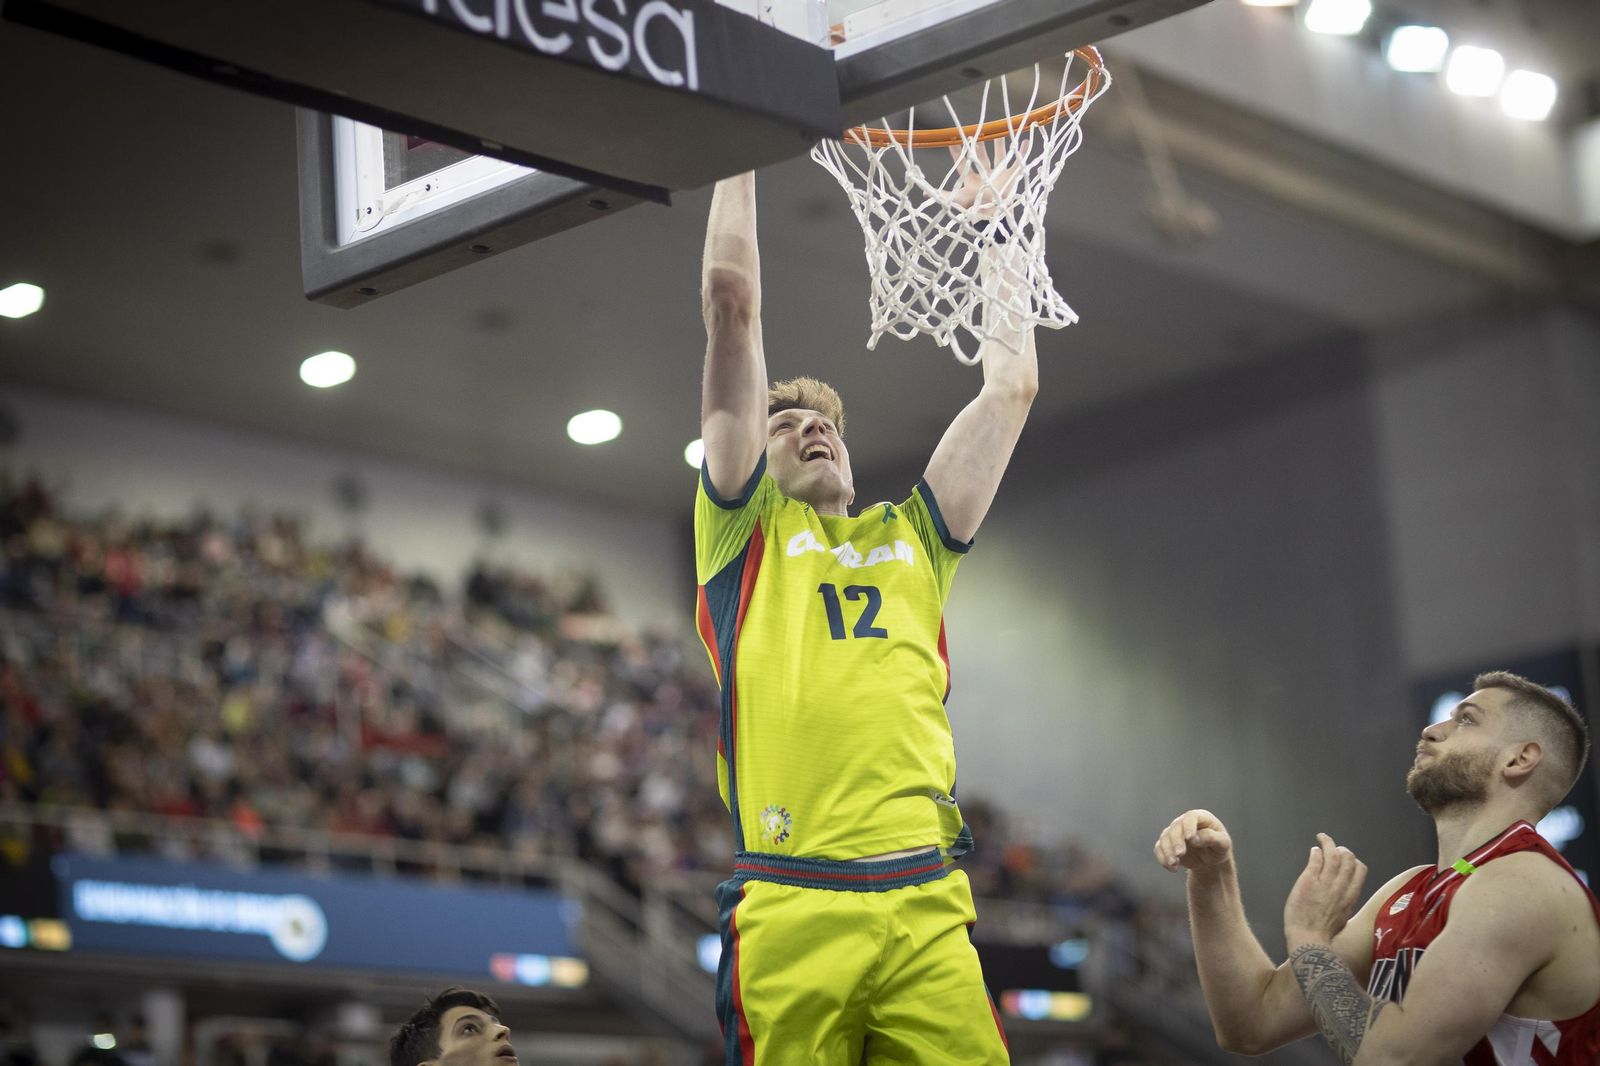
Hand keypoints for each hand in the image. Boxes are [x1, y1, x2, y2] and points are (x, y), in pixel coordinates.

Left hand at [942, 141, 1022, 217]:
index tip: (951, 141)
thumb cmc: (976, 209)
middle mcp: (985, 174)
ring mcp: (999, 174)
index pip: (963, 163)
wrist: (995, 218)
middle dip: (978, 145)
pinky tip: (1025, 140)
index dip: (956, 153)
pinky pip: (1018, 161)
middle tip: (975, 133)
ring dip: (1000, 144)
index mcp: (972, 179)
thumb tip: (924, 194)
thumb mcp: (958, 200)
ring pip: (1000, 155)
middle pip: (981, 156)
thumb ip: (944, 196)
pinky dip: (1023, 151)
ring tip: (999, 133)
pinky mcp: (1012, 176)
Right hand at [1153, 809, 1233, 872]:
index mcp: (1201, 818)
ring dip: (1167, 851)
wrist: (1211, 860)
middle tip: (1180, 854)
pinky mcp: (1168, 844)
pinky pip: (1159, 848)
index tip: (1189, 838)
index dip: (1189, 825)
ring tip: (1174, 864)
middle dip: (1176, 841)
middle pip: (1175, 827)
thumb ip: (1211, 838)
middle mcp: (1185, 822)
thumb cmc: (1219, 848)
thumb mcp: (1223, 844)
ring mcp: (1175, 833)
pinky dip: (1163, 858)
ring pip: (1165, 837)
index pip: (1191, 817)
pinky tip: (1172, 868)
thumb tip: (1195, 838)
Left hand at [1284, 833, 1366, 947]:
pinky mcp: (1308, 881)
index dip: (1354, 861)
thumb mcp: (1343, 917)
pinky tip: (1313, 850)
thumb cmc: (1324, 933)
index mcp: (1350, 896)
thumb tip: (1344, 897)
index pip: (1360, 870)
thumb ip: (1345, 903)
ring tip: (1322, 838)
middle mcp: (1340, 886)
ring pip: (1332, 855)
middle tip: (1335, 847)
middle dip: (1342, 850)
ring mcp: (1324, 882)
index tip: (1348, 859)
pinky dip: (1316, 852)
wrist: (1309, 938)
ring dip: (1328, 843)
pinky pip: (1315, 860)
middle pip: (1348, 859)